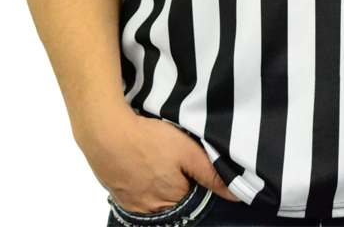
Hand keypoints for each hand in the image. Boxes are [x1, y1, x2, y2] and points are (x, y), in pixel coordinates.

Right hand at [75, 108, 241, 211]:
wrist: (105, 133)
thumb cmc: (148, 139)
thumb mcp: (187, 151)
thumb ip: (211, 173)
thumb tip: (238, 194)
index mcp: (173, 201)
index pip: (195, 198)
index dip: (196, 180)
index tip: (191, 163)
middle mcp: (153, 210)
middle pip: (175, 201)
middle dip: (178, 183)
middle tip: (173, 158)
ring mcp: (133, 205)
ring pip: (155, 199)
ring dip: (159, 184)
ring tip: (157, 160)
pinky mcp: (119, 195)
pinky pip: (138, 195)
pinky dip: (142, 183)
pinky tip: (141, 164)